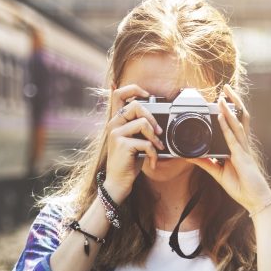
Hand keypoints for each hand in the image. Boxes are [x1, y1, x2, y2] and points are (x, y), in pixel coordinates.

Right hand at [102, 84, 163, 202]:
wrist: (118, 182)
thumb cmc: (128, 161)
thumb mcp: (134, 141)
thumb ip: (140, 128)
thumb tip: (156, 119)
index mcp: (115, 121)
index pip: (118, 94)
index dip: (133, 89)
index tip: (146, 95)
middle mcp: (113, 124)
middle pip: (135, 105)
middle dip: (152, 117)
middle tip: (158, 132)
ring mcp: (116, 134)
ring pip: (142, 123)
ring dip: (155, 137)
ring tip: (157, 147)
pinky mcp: (122, 145)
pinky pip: (146, 143)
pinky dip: (153, 153)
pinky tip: (152, 161)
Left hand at [192, 85, 270, 212]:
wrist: (256, 200)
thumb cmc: (242, 187)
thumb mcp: (218, 173)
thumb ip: (205, 163)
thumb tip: (190, 155)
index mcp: (239, 148)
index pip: (236, 123)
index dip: (231, 110)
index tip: (223, 99)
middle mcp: (243, 145)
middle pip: (241, 117)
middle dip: (234, 101)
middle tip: (226, 87)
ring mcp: (244, 150)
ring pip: (238, 123)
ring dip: (230, 108)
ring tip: (222, 95)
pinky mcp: (242, 157)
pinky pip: (233, 138)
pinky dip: (227, 126)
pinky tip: (221, 116)